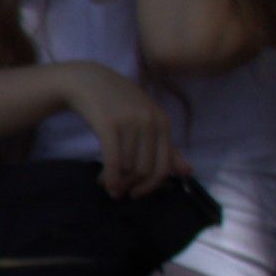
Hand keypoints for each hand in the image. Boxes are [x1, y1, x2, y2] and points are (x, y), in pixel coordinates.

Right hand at [54, 62, 185, 195]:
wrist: (87, 81)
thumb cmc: (119, 102)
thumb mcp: (147, 121)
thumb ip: (168, 146)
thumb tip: (187, 172)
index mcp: (162, 122)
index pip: (163, 166)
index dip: (151, 186)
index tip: (136, 194)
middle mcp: (150, 122)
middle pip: (145, 169)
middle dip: (130, 185)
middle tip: (117, 190)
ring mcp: (130, 122)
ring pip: (128, 166)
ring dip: (116, 181)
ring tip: (104, 182)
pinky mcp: (109, 124)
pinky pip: (113, 159)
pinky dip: (110, 176)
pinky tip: (103, 182)